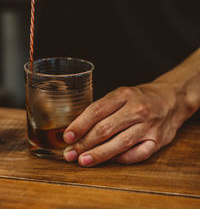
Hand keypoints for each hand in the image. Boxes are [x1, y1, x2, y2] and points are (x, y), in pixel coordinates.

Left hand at [63, 81, 190, 166]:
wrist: (171, 99)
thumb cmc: (140, 98)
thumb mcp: (122, 94)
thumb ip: (103, 108)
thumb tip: (79, 129)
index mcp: (124, 95)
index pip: (97, 110)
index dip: (79, 125)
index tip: (67, 137)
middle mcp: (136, 110)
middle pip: (105, 129)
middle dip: (84, 143)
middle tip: (70, 154)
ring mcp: (148, 126)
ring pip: (120, 144)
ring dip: (99, 154)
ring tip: (83, 160)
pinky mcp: (157, 140)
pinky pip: (137, 154)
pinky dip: (121, 159)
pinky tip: (109, 161)